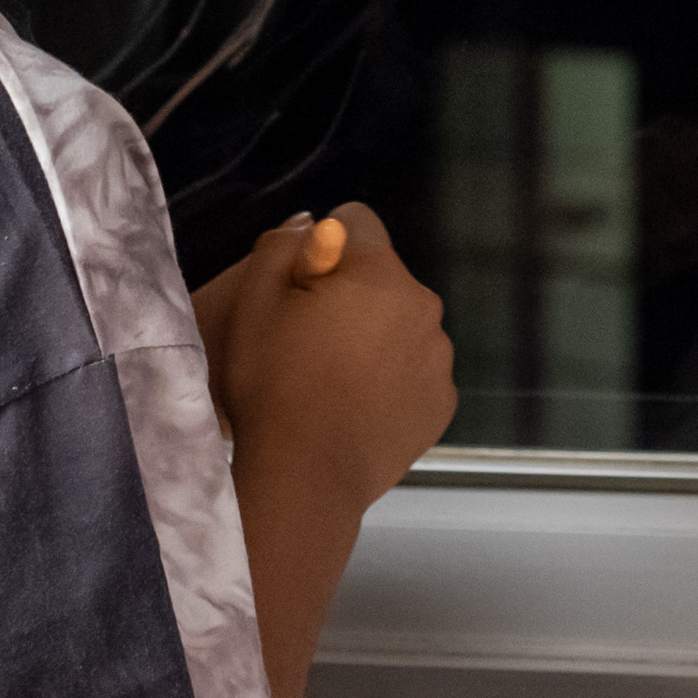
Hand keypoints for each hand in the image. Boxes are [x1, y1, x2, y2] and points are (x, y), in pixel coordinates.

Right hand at [212, 202, 456, 511]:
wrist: (307, 475)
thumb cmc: (274, 384)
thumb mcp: (254, 303)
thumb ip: (282, 247)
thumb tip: (314, 226)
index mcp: (379, 273)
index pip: (356, 221)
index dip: (321, 247)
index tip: (301, 288)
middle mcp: (423, 305)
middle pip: (382, 278)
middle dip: (352, 295)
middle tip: (309, 342)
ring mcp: (439, 357)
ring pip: (402, 326)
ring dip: (375, 339)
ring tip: (331, 382)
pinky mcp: (443, 402)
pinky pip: (416, 373)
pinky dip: (392, 382)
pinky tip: (356, 408)